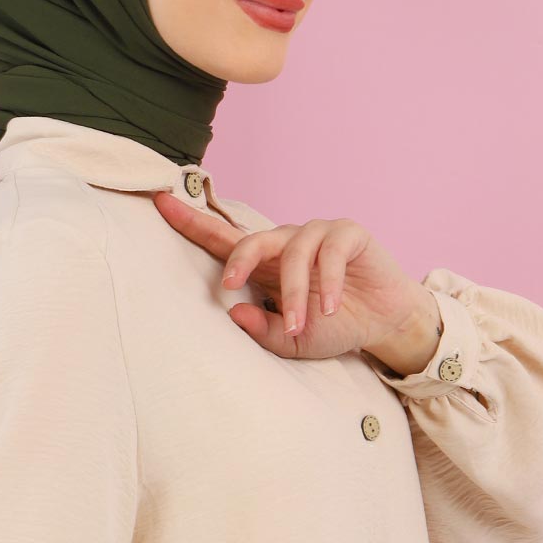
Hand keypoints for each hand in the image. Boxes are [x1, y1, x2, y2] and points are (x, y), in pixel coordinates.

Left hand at [151, 191, 436, 364]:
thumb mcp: (293, 340)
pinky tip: (332, 307)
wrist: (382, 323)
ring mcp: (317, 234)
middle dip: (238, 260)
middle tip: (228, 286)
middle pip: (251, 238)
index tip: (159, 201)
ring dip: (295, 292)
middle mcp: (286, 242)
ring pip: (294, 252)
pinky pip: (330, 251)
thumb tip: (234, 313)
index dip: (191, 221)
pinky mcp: (348, 234)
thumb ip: (263, 331)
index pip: (222, 239)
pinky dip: (329, 282)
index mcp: (265, 265)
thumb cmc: (333, 326)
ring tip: (300, 325)